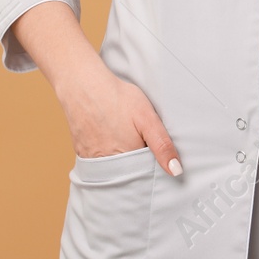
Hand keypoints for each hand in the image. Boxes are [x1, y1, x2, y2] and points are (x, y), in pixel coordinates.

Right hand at [58, 61, 183, 176]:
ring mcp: (92, 160)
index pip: (144, 174)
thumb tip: (176, 172)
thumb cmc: (118, 98)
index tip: (151, 150)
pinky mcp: (81, 152)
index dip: (151, 164)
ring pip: (112, 168)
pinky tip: (108, 136)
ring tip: (122, 136)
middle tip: (135, 137)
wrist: (83, 85)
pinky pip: (97, 161)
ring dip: (119, 158)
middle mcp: (109, 165)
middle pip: (127, 173)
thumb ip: (162, 146)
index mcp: (128, 160)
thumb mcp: (147, 118)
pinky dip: (104, 153)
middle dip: (135, 162)